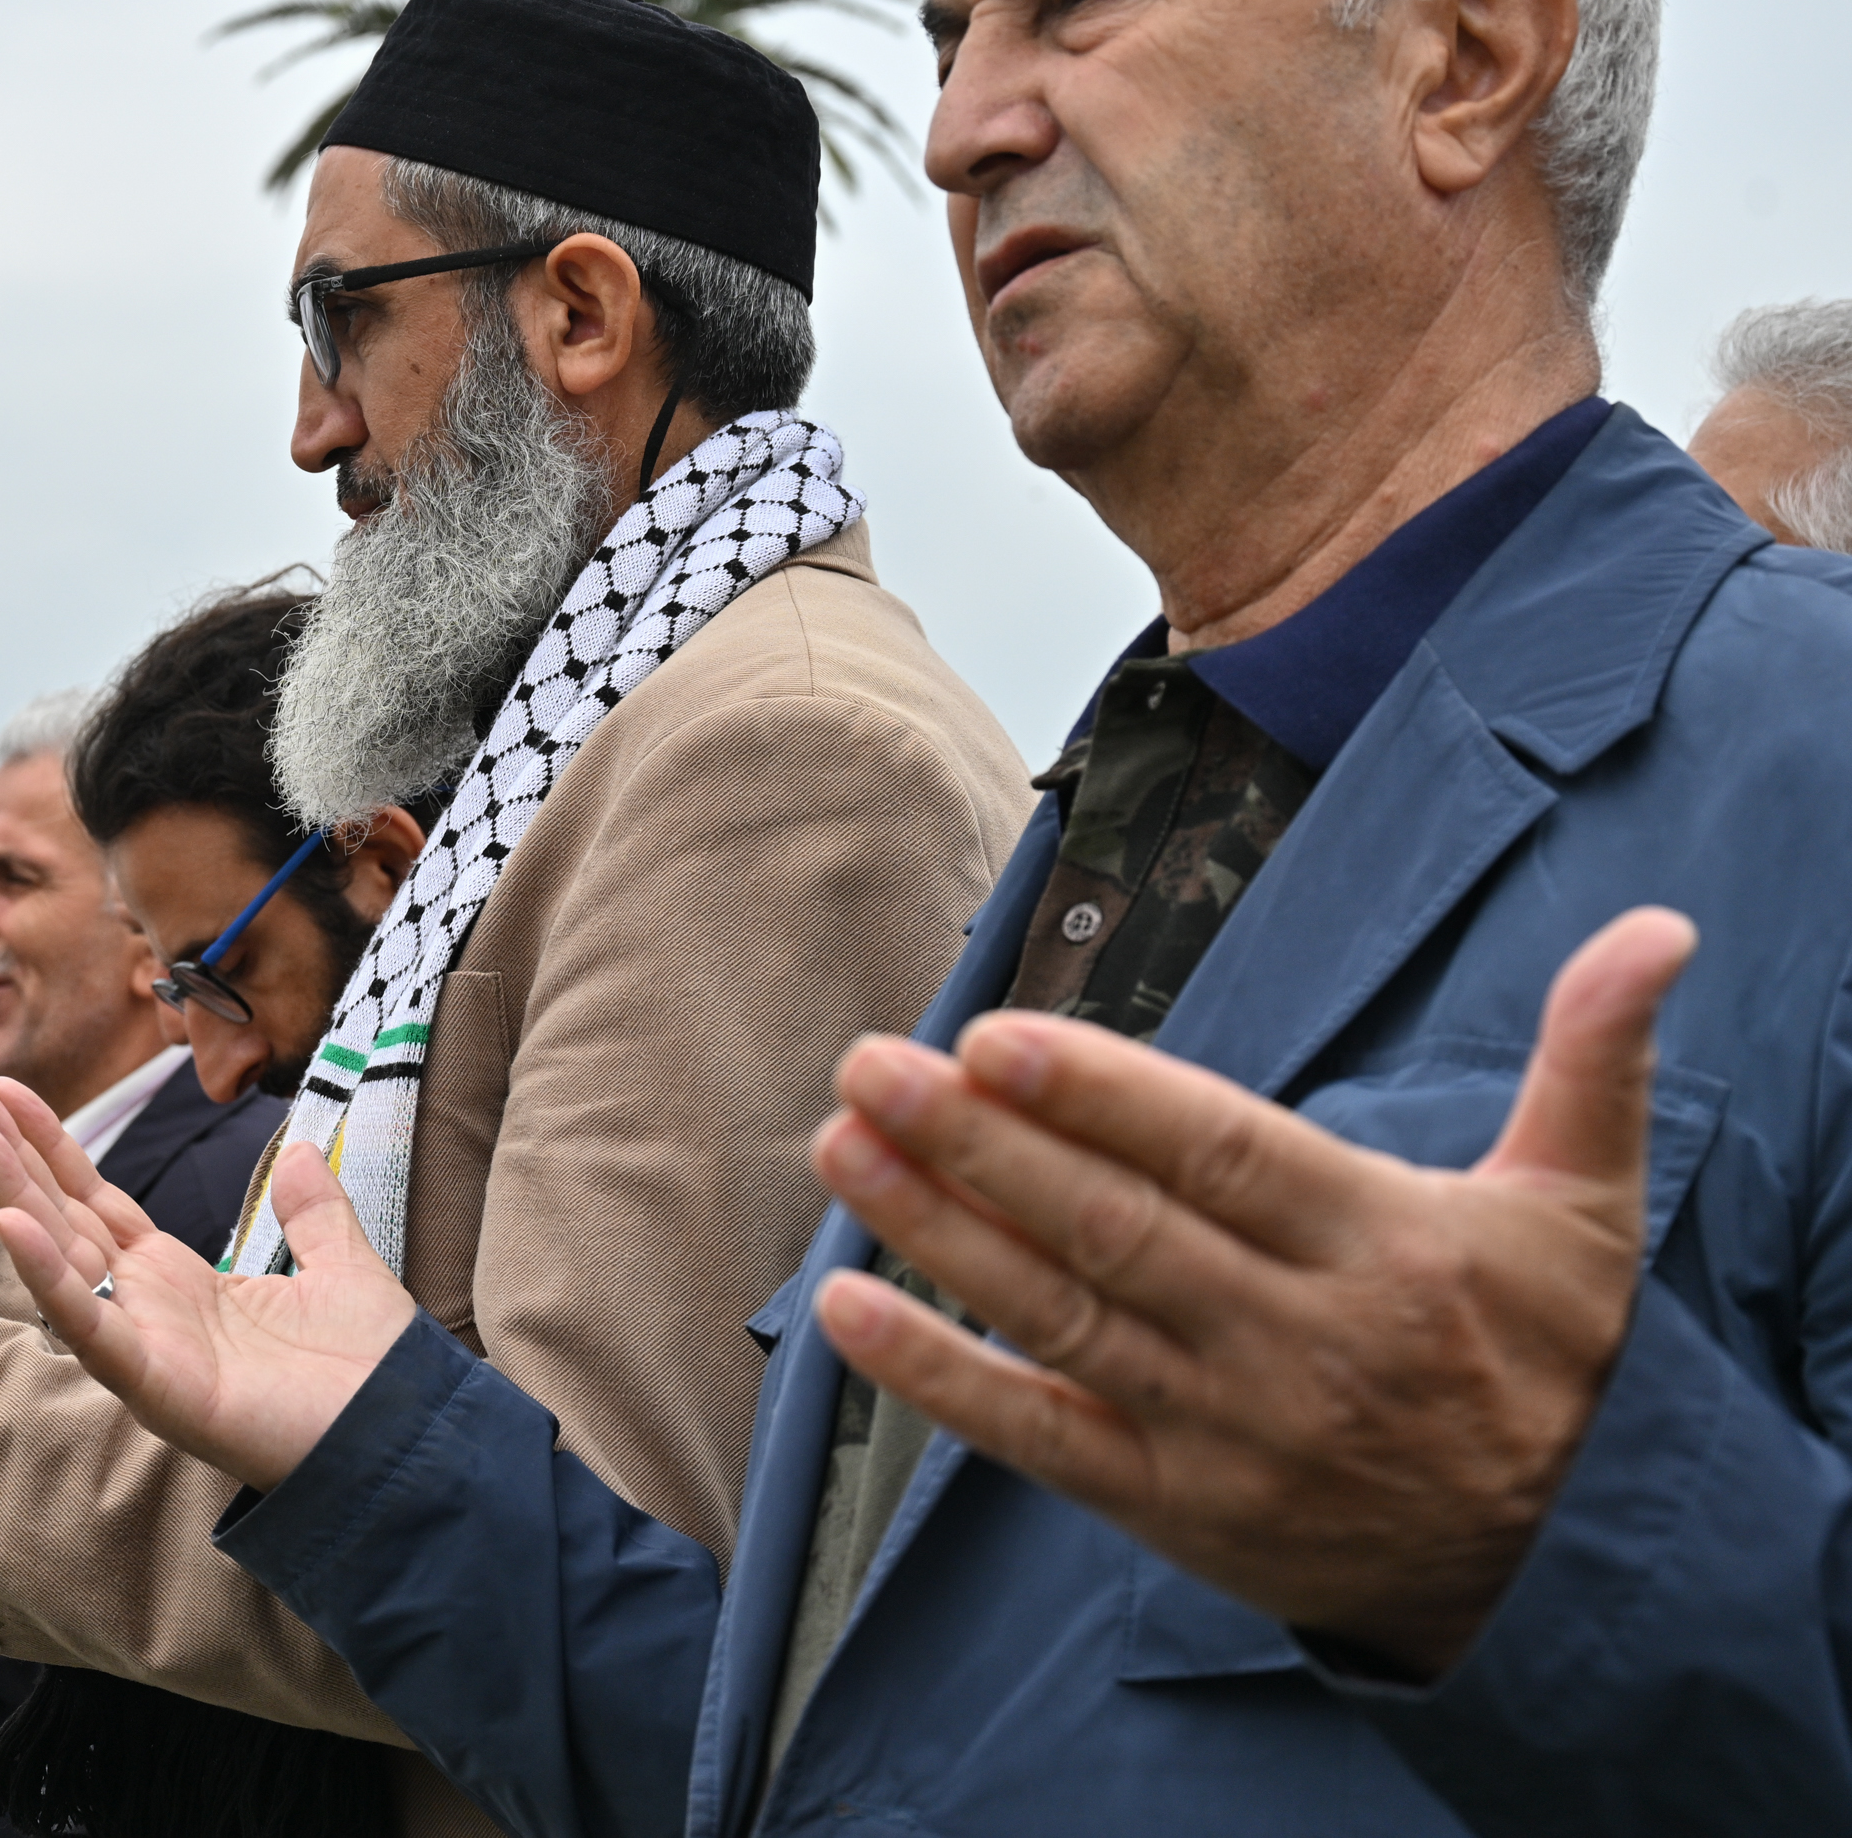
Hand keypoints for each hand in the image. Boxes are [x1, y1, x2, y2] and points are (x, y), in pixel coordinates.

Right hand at [0, 1078, 416, 1492]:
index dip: (52, 1145)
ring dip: (8, 1191)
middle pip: (60, 1216)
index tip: (9, 1089)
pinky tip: (8, 1222)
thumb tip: (297, 1150)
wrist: (404, 1445)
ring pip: (57, 1259)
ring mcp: (143, 1347)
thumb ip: (312, 1212)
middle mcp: (146, 1310)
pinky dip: (46, 1276)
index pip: (95, 1199)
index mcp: (178, 1282)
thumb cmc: (370, 1376)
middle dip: (8, 1154)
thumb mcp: (341, 1267)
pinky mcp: (153, 1386)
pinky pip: (88, 1326)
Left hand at [811, 905, 1696, 1678]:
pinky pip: (1038, 1439)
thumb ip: (1594, 1061)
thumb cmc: (1557, 1361)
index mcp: (1385, 1249)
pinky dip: (936, 1379)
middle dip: (980, 1145)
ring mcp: (1228, 1434)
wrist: (1569, 1573)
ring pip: (1058, 1319)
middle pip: (1115, 1230)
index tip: (995, 1036)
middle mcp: (1299, 1343)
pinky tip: (846, 1308)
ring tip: (841, 1141)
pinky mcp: (1176, 1512)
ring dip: (936, 1232)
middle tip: (870, 1062)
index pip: (1221, 1157)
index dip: (1104, 1097)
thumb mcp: (1589, 1210)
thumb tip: (1659, 926)